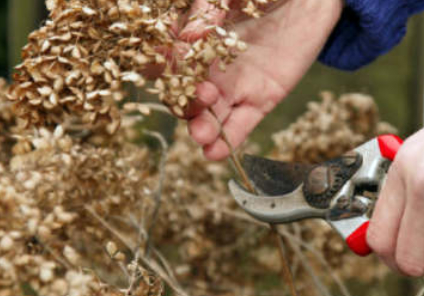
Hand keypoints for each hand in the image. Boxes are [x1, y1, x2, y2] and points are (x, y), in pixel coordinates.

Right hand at [178, 0, 342, 159]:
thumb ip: (204, 13)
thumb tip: (186, 42)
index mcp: (193, 42)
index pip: (166, 62)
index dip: (161, 68)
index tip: (165, 65)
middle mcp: (208, 69)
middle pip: (184, 96)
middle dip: (186, 104)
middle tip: (201, 95)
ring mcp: (234, 86)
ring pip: (210, 116)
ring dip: (202, 128)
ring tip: (202, 133)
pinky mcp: (261, 99)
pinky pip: (241, 125)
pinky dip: (228, 142)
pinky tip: (215, 153)